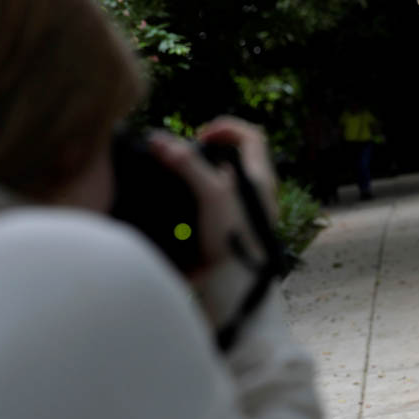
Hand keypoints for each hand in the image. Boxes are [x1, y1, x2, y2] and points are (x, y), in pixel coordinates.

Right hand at [147, 117, 277, 276]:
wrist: (234, 290)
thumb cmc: (232, 240)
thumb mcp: (212, 193)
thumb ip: (187, 164)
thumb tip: (159, 140)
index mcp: (260, 180)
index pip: (251, 136)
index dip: (226, 128)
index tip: (200, 138)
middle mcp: (256, 196)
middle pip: (234, 159)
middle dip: (205, 154)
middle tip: (183, 160)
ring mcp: (243, 216)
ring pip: (221, 185)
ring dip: (196, 179)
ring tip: (175, 182)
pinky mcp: (228, 234)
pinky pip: (211, 209)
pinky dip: (192, 203)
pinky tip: (175, 208)